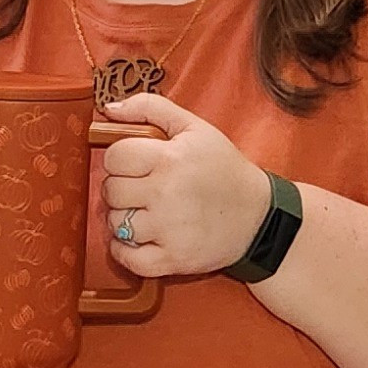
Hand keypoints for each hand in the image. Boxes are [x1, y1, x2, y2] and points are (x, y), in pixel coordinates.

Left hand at [96, 90, 273, 277]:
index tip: (134, 165)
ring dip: (124, 219)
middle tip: (141, 189)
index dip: (120, 160)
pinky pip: (127, 258)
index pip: (114, 157)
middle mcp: (165, 194)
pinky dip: (124, 251)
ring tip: (145, 213)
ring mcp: (168, 230)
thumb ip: (151, 108)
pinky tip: (137, 239)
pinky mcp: (172, 259)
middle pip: (111, 191)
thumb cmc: (224, 169)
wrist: (259, 216)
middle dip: (121, 188)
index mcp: (169, 158)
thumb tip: (109, 109)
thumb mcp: (194, 127)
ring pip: (116, 224)